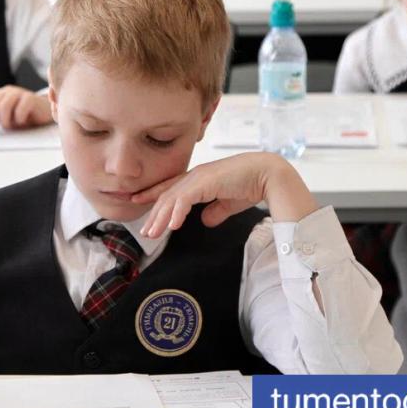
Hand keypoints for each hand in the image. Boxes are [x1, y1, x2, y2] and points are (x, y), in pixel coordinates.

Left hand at [0, 85, 52, 132]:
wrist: (44, 113)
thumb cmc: (24, 117)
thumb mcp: (7, 118)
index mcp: (0, 95)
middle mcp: (8, 91)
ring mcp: (20, 93)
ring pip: (4, 105)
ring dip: (5, 120)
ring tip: (10, 127)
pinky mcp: (30, 98)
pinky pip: (20, 108)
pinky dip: (19, 118)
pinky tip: (23, 121)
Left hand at [131, 152, 318, 237]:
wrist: (268, 174)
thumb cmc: (251, 185)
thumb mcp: (228, 203)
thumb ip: (215, 211)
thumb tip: (205, 221)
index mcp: (199, 179)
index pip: (170, 188)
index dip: (153, 195)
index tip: (138, 203)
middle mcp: (195, 176)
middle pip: (167, 195)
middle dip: (154, 213)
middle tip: (145, 231)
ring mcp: (199, 178)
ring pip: (172, 199)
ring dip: (161, 217)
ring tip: (152, 233)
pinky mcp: (206, 182)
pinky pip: (185, 199)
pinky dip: (177, 212)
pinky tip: (172, 226)